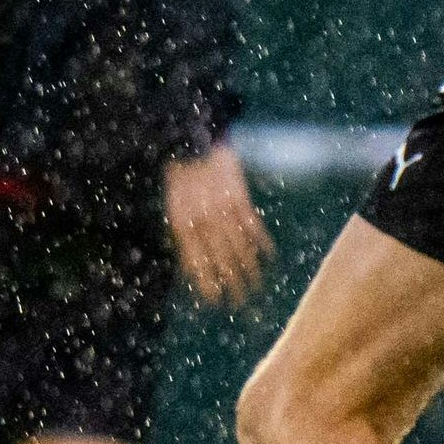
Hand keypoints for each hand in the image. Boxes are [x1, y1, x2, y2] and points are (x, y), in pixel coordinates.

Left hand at [164, 141, 272, 305]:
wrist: (194, 142)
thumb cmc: (183, 177)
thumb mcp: (175, 205)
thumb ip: (185, 232)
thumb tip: (191, 264)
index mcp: (183, 222)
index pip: (195, 261)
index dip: (205, 282)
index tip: (213, 301)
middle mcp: (203, 219)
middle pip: (219, 258)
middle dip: (229, 282)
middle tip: (239, 302)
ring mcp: (222, 209)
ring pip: (237, 245)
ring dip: (248, 268)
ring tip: (255, 286)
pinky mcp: (239, 197)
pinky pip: (252, 225)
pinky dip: (261, 241)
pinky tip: (268, 257)